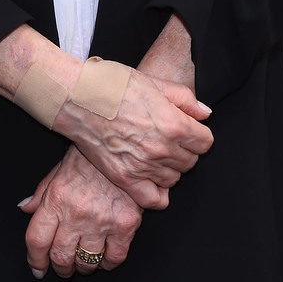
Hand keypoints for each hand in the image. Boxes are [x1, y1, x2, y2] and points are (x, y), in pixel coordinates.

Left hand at [20, 146, 142, 277]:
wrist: (122, 146)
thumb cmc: (89, 157)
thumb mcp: (59, 169)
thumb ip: (41, 193)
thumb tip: (25, 208)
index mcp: (56, 199)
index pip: (37, 239)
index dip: (35, 259)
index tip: (37, 268)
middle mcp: (76, 213)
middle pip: (61, 256)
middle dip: (60, 268)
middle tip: (62, 268)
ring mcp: (102, 221)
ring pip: (87, 262)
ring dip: (83, 267)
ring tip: (83, 262)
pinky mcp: (126, 225)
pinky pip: (115, 258)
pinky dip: (107, 263)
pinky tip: (104, 258)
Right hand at [55, 68, 212, 209]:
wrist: (76, 96)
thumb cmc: (112, 84)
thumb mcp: (153, 82)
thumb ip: (185, 99)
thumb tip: (205, 114)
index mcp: (173, 124)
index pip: (206, 142)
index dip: (197, 134)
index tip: (185, 129)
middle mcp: (162, 149)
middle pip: (190, 161)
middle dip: (182, 150)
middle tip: (164, 137)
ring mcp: (143, 166)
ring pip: (174, 179)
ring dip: (168, 168)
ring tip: (151, 152)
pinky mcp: (124, 178)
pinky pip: (154, 199)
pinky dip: (157, 193)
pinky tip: (149, 177)